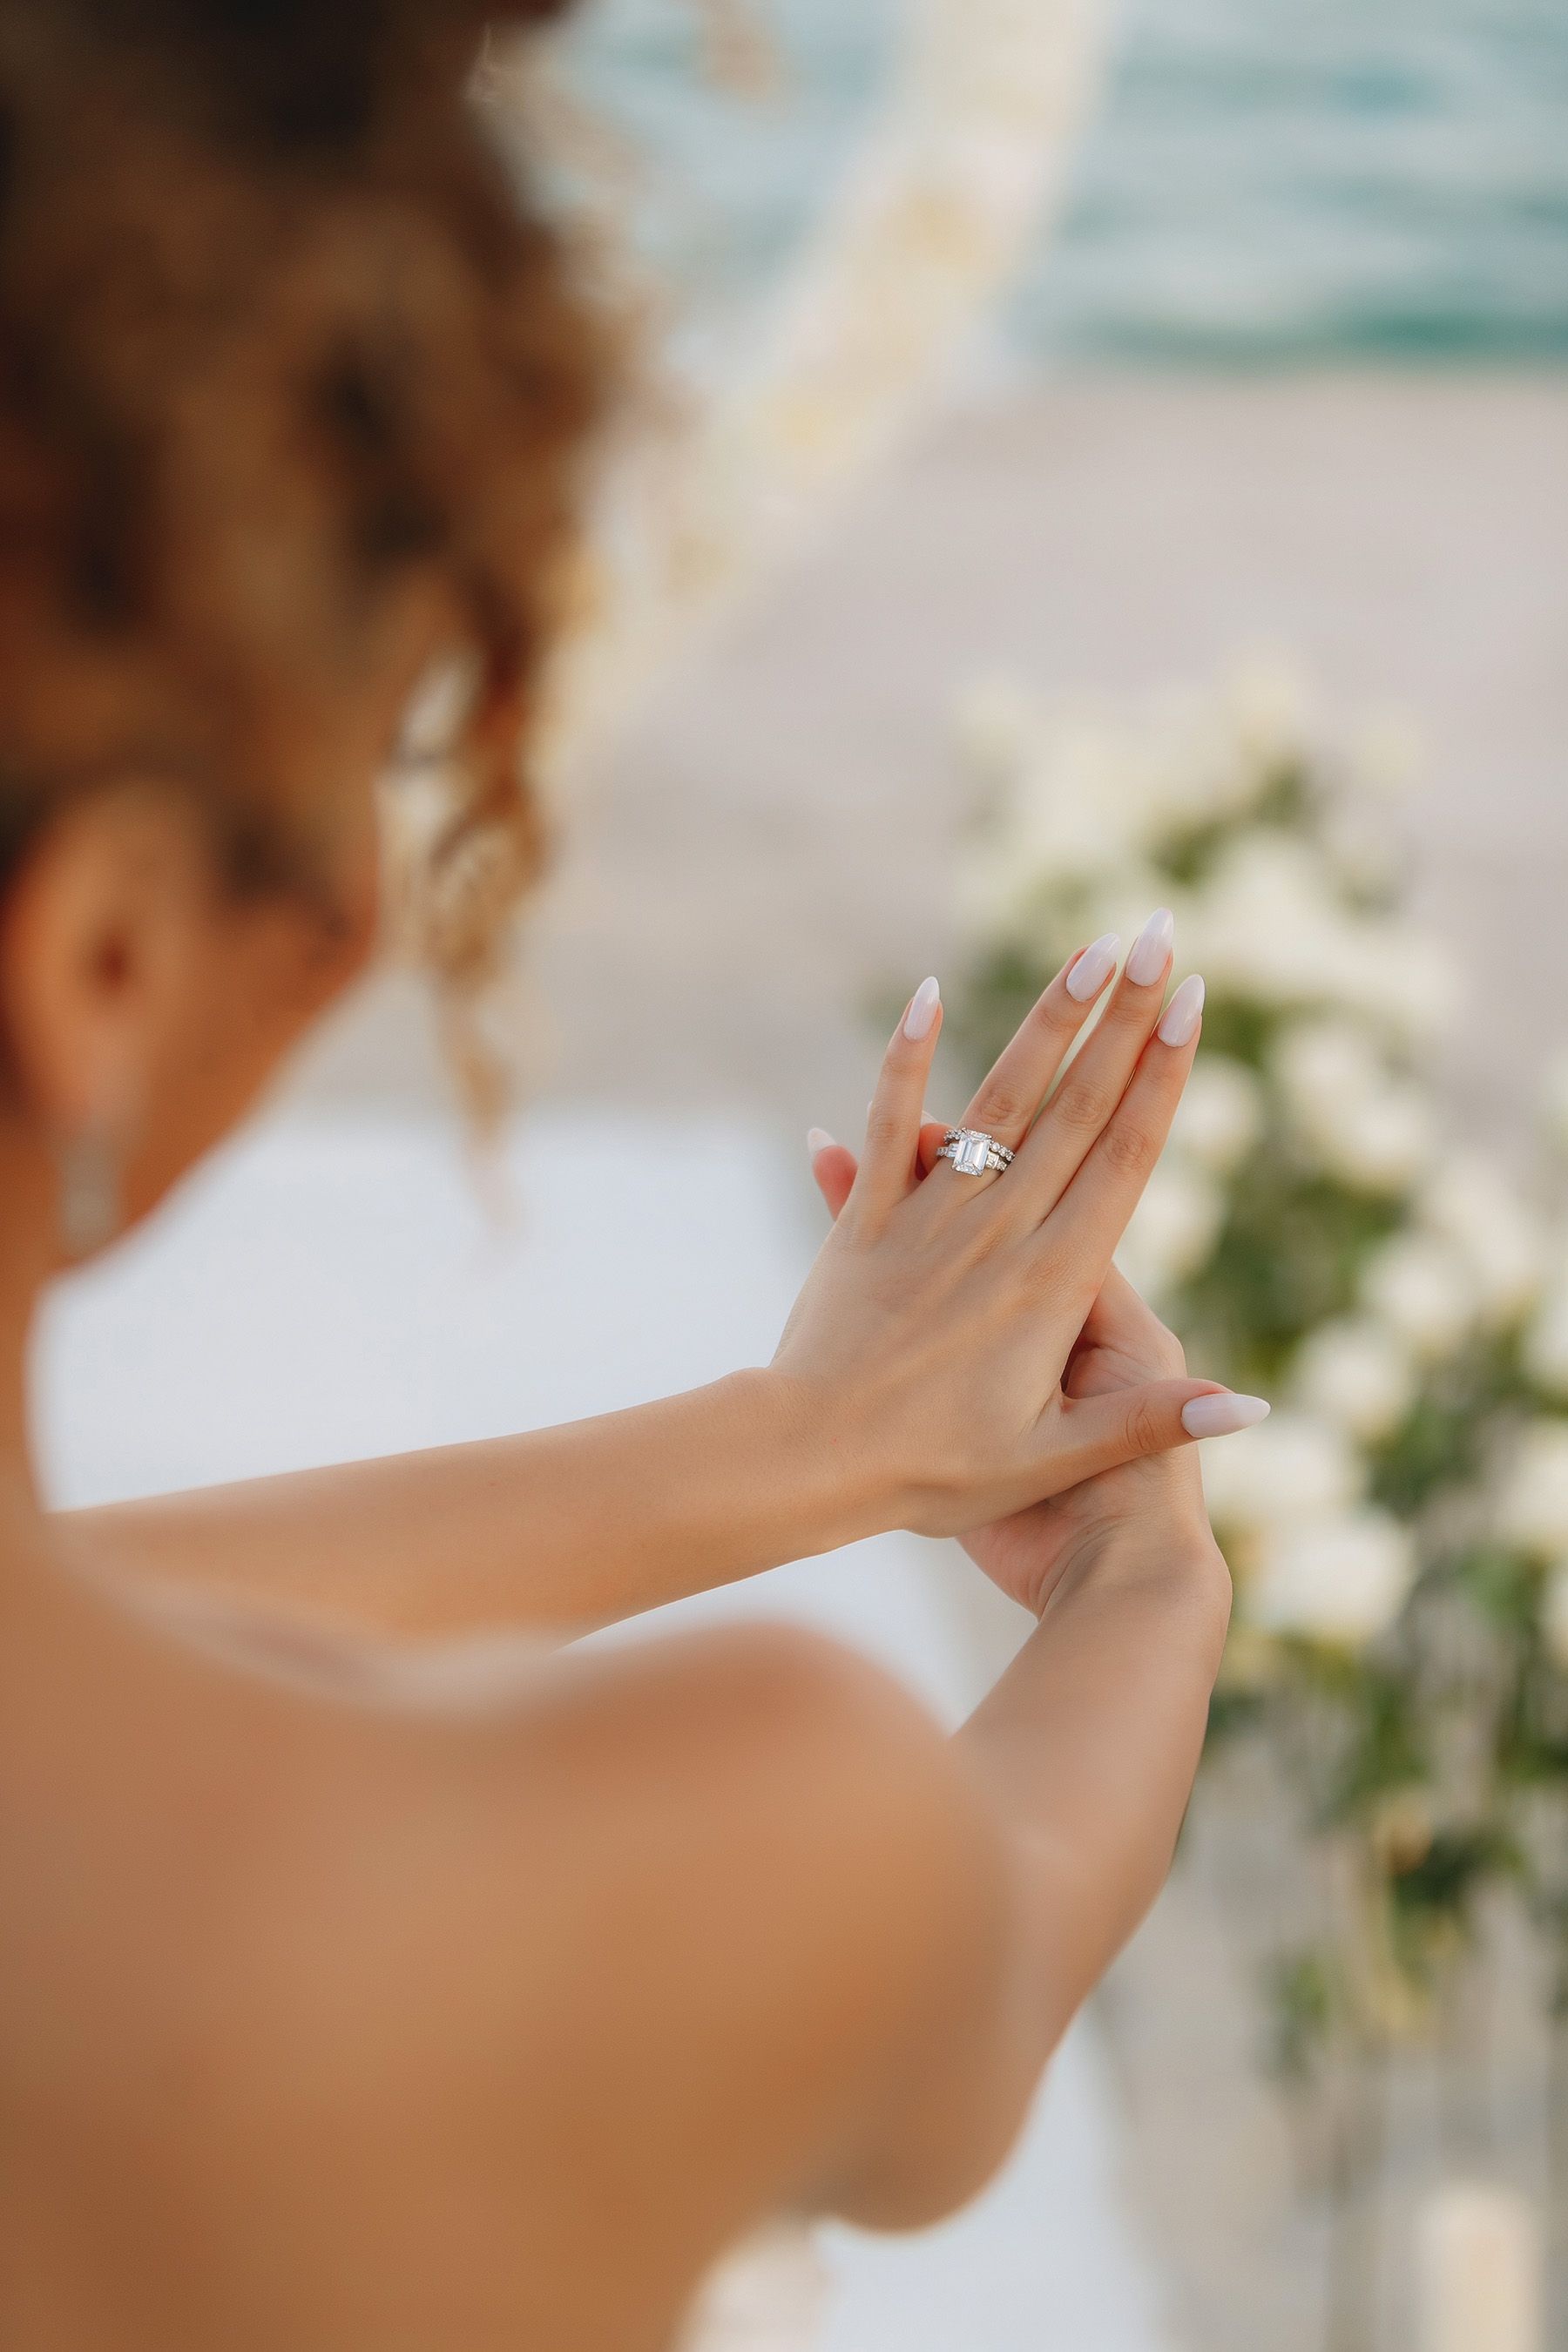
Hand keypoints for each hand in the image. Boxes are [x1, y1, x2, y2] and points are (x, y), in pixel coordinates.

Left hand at [777, 913, 1264, 1543]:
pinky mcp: (867, 1219)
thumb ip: (1153, 1422)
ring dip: (1046, 1021)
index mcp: (1054, 1282)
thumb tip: (1254, 1406)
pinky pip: (891, 1127)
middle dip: (1124, 1016)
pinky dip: (906, 1060)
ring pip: (1000, 1100)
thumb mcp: (1054, 1458)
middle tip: (1159, 935)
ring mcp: (931, 1218)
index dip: (1164, 1074)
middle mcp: (1000, 1232)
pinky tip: (925, 994)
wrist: (807, 1463)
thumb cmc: (934, 1475)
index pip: (1125, 1155)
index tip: (1193, 1004)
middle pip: (1077, 1106)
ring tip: (1087, 951)